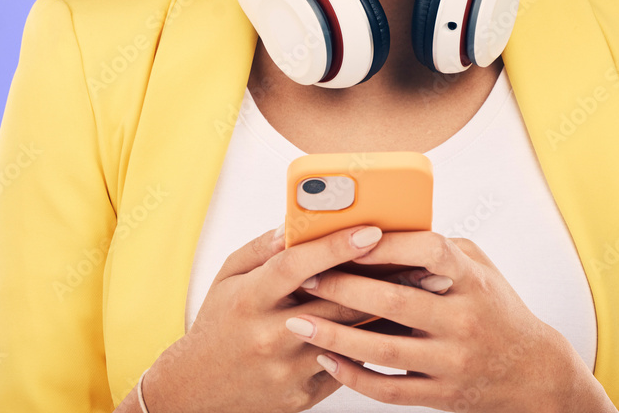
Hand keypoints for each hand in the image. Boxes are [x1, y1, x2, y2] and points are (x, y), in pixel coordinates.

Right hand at [143, 223, 398, 411]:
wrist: (197, 390)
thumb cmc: (218, 323)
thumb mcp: (229, 276)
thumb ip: (265, 249)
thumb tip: (299, 224)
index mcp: (250, 299)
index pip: (297, 266)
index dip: (336, 246)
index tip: (371, 229)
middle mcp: (269, 335)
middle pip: (336, 302)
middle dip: (381, 280)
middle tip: (421, 262)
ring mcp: (287, 369)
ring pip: (349, 336)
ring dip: (386, 312)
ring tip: (420, 291)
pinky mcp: (302, 395)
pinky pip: (346, 367)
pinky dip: (371, 345)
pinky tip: (397, 327)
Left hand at [284, 231, 581, 412]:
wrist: (534, 373)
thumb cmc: (496, 307)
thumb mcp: (479, 267)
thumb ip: (438, 249)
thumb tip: (385, 230)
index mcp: (472, 280)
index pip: (428, 251)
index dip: (387, 244)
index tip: (349, 238)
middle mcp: (463, 320)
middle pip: (394, 301)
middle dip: (343, 288)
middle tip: (306, 276)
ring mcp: (452, 362)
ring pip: (383, 350)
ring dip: (335, 336)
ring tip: (299, 322)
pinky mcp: (442, 396)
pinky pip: (389, 389)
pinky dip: (354, 376)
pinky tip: (327, 359)